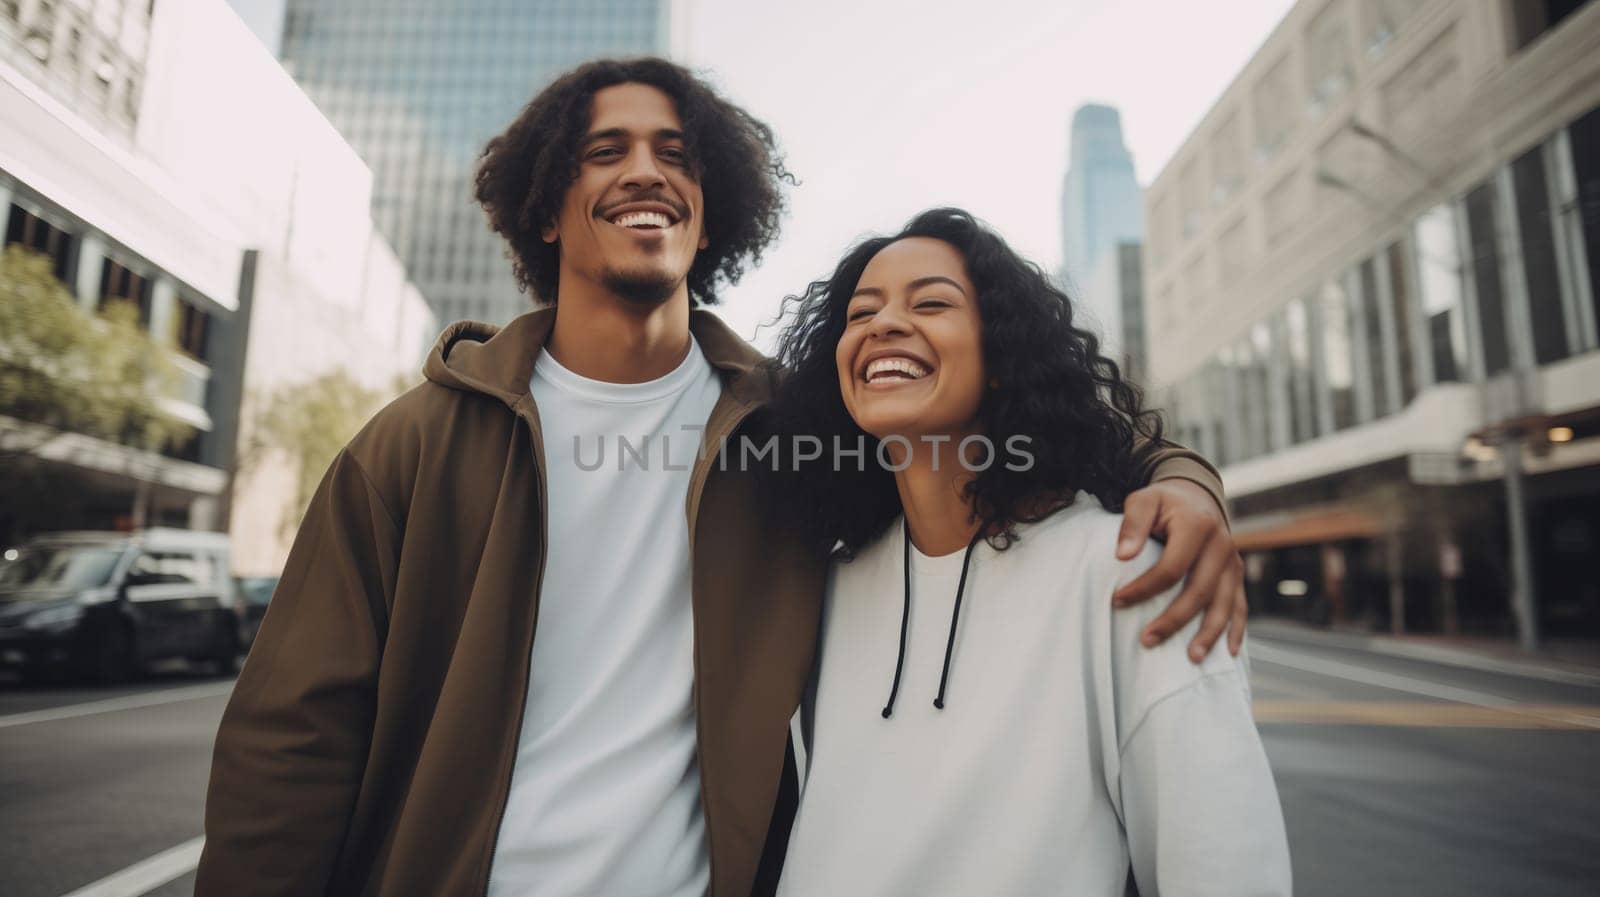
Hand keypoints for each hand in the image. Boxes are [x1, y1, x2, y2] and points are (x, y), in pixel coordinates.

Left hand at [1112, 479, 1245, 661]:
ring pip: (1224, 604)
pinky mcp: (1237, 574)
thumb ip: (1132, 524)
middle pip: (1199, 591)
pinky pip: (1240, 606)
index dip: (1144, 588)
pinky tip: (1228, 653)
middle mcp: (1221, 545)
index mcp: (1198, 526)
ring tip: (1191, 658)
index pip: (1171, 567)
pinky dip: (1236, 630)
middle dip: (1173, 620)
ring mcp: (1233, 562)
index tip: (1117, 601)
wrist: (1195, 495)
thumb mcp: (1143, 500)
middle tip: (1146, 641)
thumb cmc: (1163, 502)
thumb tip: (1122, 556)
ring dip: (1208, 633)